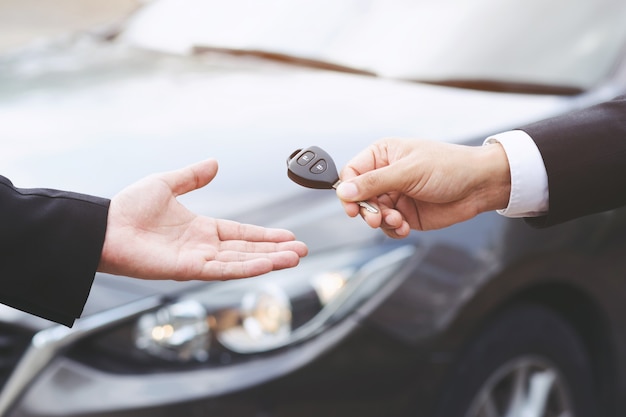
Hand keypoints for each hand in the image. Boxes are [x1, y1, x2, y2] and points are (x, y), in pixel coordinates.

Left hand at [98, 159, 307, 279]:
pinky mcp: (188, 269)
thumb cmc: (129, 208)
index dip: (265, 235)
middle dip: (276, 250)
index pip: (241, 233)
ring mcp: (198, 260)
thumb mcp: (167, 184)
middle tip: (302, 251)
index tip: (288, 236)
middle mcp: (203, 247)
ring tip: (295, 258)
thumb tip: (215, 162)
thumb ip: (192, 176)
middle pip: (248, 249)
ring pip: (241, 261)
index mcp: (201, 229)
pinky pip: (223, 269)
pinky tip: (267, 264)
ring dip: (269, 260)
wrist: (105, 226)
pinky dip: (247, 267)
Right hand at [335, 138, 510, 236]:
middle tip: (375, 219)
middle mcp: (386, 175)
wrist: (479, 186)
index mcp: (382, 155)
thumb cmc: (449, 167)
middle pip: (359, 197)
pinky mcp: (405, 213)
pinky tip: (405, 226)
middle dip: (366, 210)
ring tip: (398, 221)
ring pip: (372, 214)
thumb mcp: (408, 171)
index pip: (352, 173)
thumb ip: (374, 182)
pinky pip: (387, 226)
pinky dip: (393, 229)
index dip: (349, 191)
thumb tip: (344, 191)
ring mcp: (395, 195)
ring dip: (382, 221)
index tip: (353, 206)